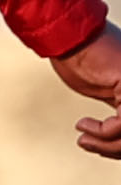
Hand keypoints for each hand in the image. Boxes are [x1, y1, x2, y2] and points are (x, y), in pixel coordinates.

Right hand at [54, 23, 120, 158]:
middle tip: (89, 144)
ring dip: (105, 144)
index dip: (119, 145)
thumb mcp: (108, 89)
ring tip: (84, 139)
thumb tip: (119, 132)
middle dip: (114, 149)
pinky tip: (84, 125)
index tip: (98, 144)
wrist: (70, 35)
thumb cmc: (83, 56)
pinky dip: (102, 132)